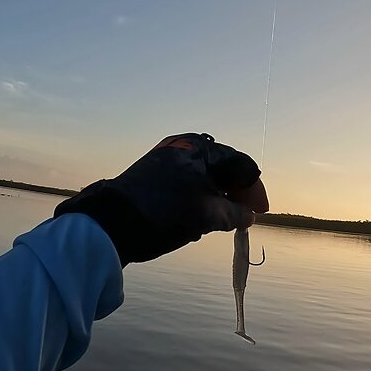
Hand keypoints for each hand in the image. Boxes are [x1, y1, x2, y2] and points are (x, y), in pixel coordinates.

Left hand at [55, 133, 269, 264]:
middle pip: (223, 169)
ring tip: (218, 223)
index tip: (259, 213)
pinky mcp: (153, 172)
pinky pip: (187, 182)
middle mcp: (185, 147)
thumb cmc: (165, 215)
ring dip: (216, 198)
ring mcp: (167, 158)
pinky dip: (198, 198)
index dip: (254, 190)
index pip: (241, 165)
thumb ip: (234, 214)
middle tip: (242, 217)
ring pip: (204, 177)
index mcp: (202, 150)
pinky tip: (196, 219)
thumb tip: (248, 216)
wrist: (111, 224)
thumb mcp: (206, 217)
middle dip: (235, 194)